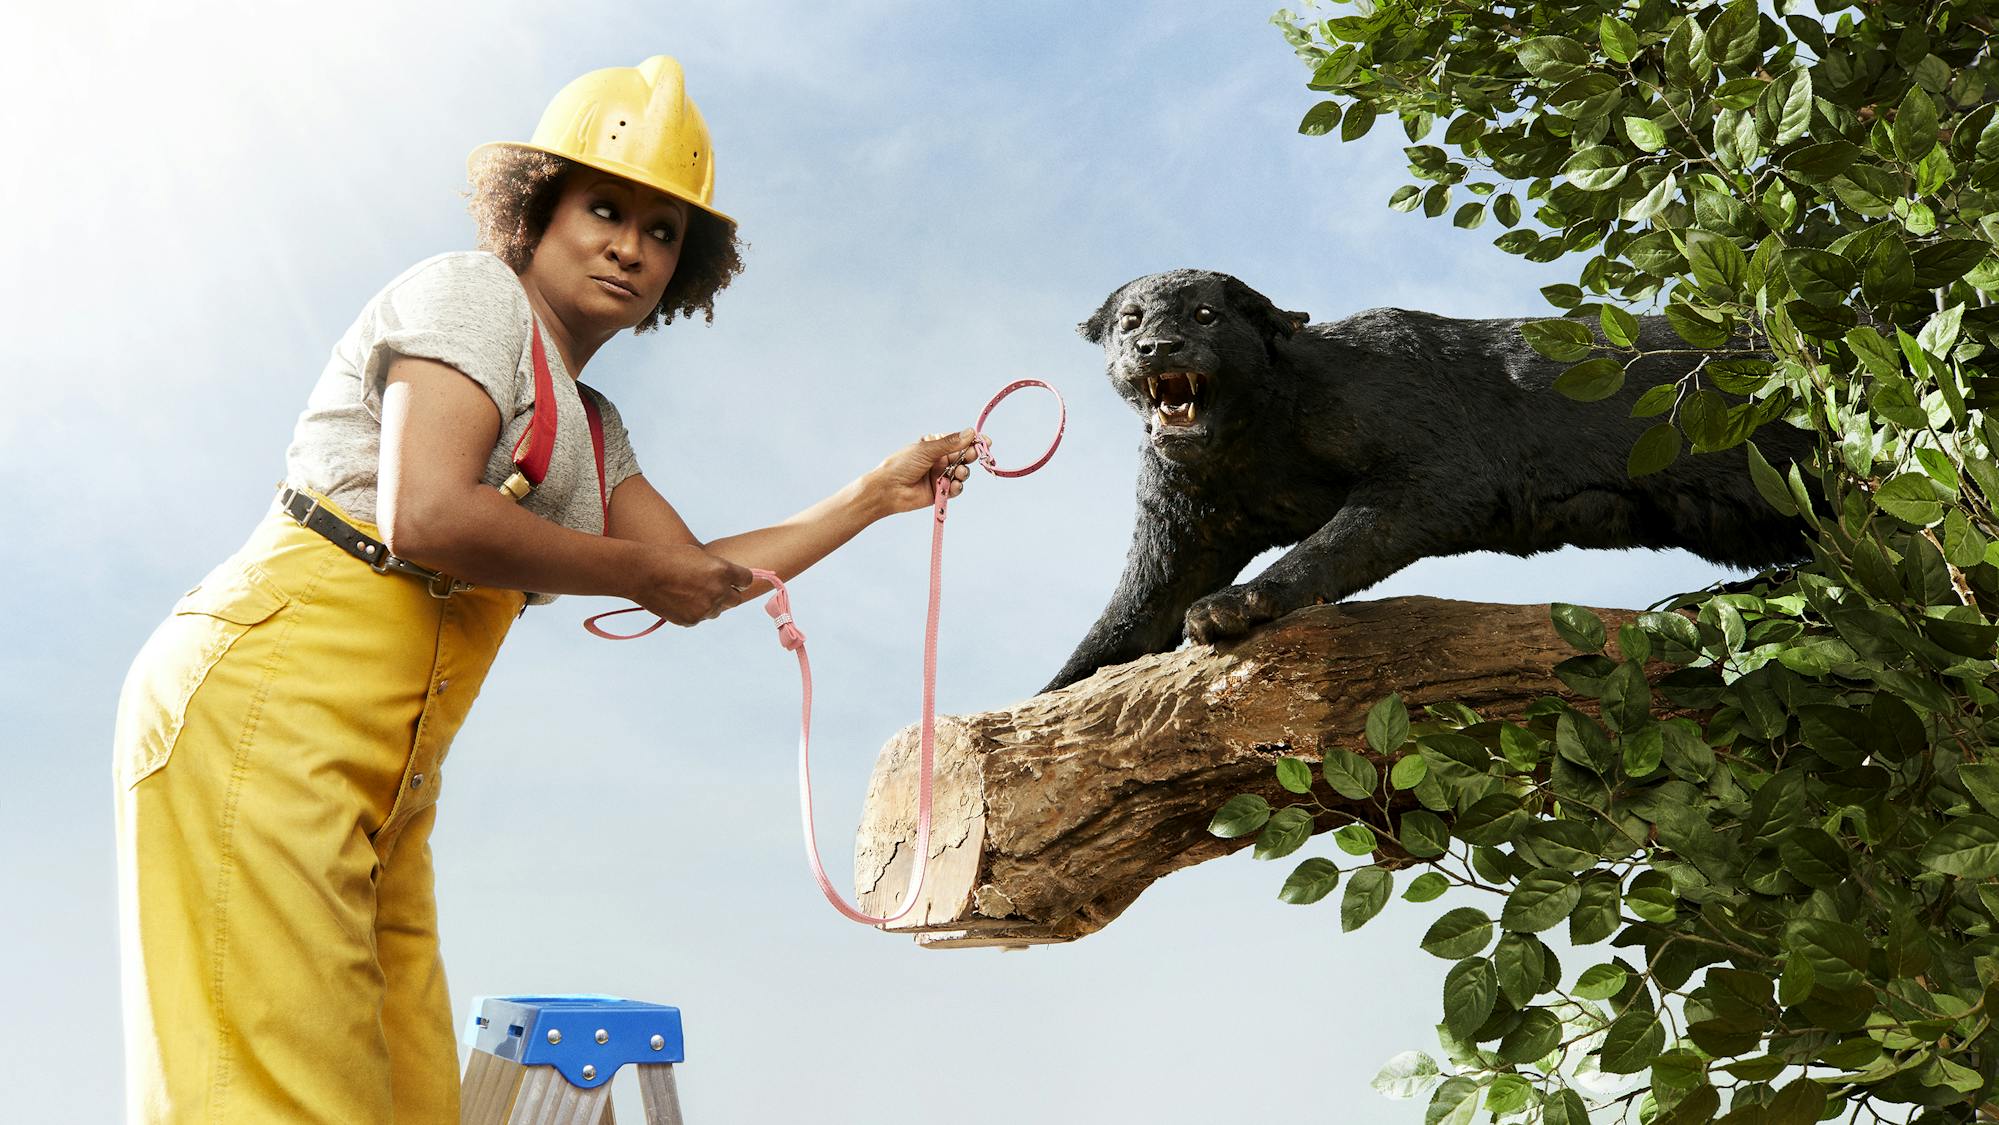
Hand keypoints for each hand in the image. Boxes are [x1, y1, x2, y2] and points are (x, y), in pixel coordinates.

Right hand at [632, 543, 756, 626]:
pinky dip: (694, 612)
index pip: (747, 580)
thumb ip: (717, 569)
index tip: (734, 580)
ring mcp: (705, 608)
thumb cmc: (669, 558)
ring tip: (690, 593)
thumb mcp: (699, 555)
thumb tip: (727, 580)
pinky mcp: (692, 620)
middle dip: (727, 594)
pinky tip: (679, 600)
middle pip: (736, 599)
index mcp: (723, 571)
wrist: (643, 573)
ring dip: (710, 604)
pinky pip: (700, 618)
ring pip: (717, 611)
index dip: (740, 580)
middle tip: (711, 588)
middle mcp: (718, 591)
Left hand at [869, 428, 983, 514]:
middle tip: (972, 456)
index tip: (985, 441)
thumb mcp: (927, 450)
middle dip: (970, 456)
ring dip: (963, 472)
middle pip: (963, 456)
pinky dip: (957, 486)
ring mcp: (940, 476)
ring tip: (958, 472)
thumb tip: (970, 433)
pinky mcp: (940, 492)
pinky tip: (954, 485)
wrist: (888, 489)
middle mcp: (939, 460)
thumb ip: (950, 443)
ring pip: (961, 472)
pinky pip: (956, 488)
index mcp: (935, 446)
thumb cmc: (902, 465)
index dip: (972, 441)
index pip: (958, 441)